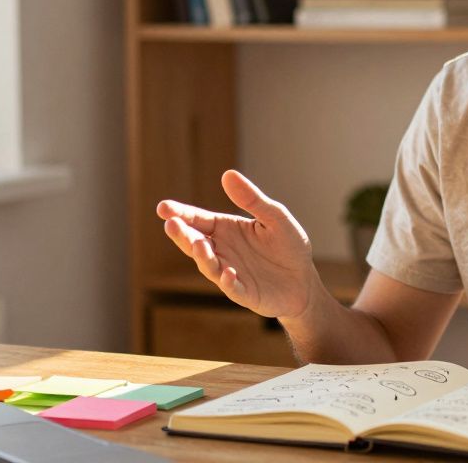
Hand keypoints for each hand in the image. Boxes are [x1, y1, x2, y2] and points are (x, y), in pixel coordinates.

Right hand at [158, 170, 321, 319]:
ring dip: (203, 256)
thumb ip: (252, 199)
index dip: (181, 214)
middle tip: (171, 224)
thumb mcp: (275, 217)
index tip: (163, 208)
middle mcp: (222, 251)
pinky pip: (233, 288)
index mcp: (226, 229)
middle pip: (195, 242)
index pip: (198, 220)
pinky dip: (228, 281)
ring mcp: (230, 273)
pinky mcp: (244, 293)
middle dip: (182, 234)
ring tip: (199, 244)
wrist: (304, 281)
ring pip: (209, 265)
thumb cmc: (288, 245)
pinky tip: (229, 272)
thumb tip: (227, 174)